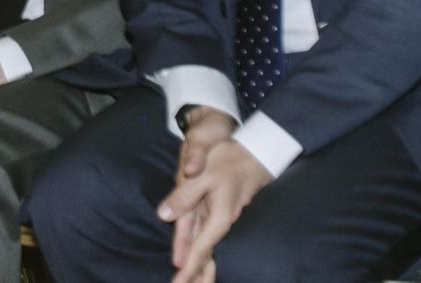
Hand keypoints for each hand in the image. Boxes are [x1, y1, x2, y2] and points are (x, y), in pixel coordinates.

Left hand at [158, 116, 270, 282]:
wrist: (256, 150)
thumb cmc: (229, 158)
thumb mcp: (203, 173)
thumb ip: (184, 195)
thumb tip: (164, 215)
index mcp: (218, 216)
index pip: (200, 249)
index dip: (189, 268)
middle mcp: (222, 221)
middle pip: (208, 256)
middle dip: (197, 276)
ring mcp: (223, 217)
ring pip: (210, 249)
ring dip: (201, 268)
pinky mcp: (221, 210)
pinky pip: (210, 237)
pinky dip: (204, 252)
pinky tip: (202, 259)